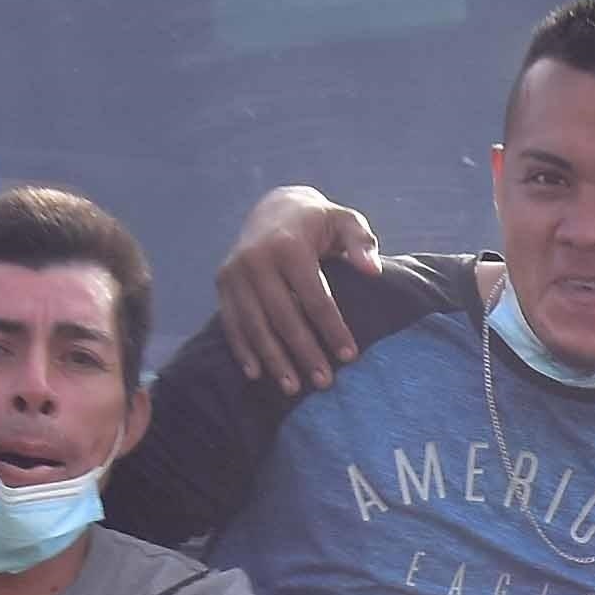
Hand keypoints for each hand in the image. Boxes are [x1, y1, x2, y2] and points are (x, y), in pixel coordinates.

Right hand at [214, 187, 379, 396]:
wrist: (273, 206)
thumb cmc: (318, 221)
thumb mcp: (345, 220)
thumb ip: (361, 244)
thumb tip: (372, 272)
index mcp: (289, 245)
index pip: (315, 297)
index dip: (333, 328)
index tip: (350, 355)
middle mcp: (256, 259)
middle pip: (284, 317)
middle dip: (305, 352)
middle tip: (324, 382)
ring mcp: (235, 272)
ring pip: (255, 325)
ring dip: (273, 360)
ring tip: (293, 388)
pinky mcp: (223, 282)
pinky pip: (232, 322)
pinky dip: (243, 349)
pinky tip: (257, 374)